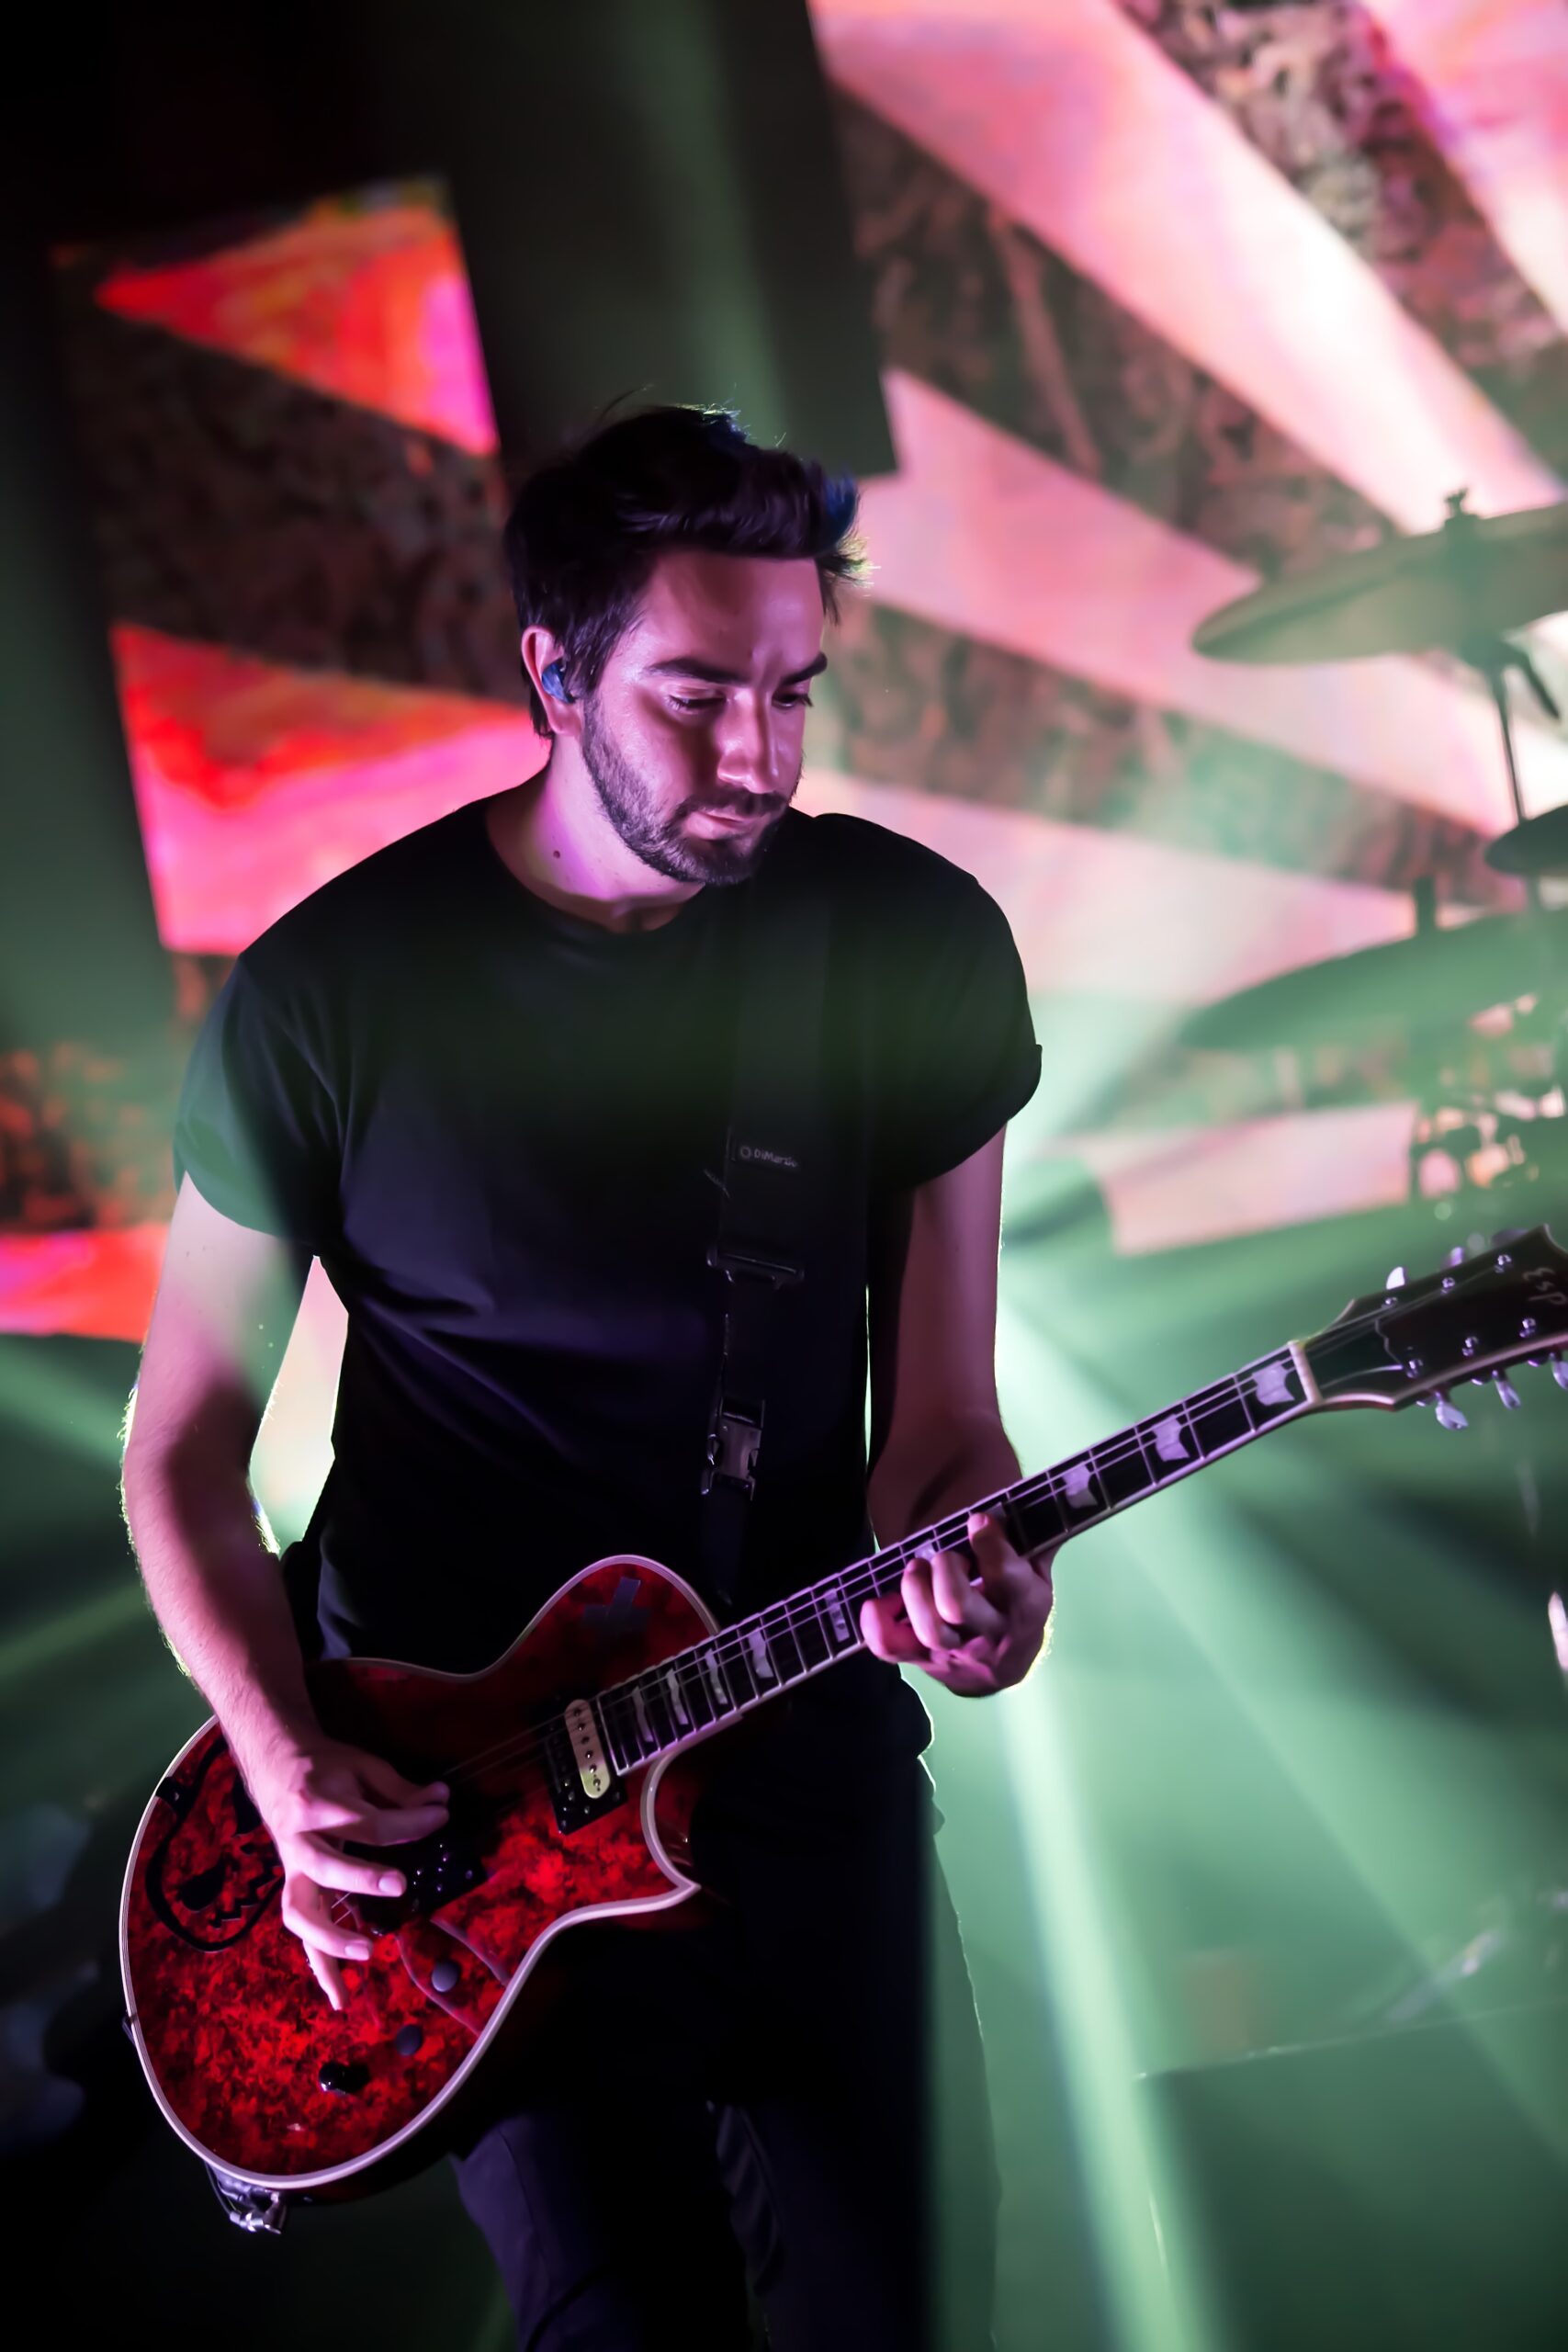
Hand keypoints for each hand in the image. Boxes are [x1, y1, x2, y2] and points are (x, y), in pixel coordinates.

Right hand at [243, 1737, 449, 2011]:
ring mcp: (292, 1871)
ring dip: (330, 1940)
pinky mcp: (294, 1890)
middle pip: (324, 1868)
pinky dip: (321, 1966)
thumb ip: (400, 1789)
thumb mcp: (362, 1765)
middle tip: (400, 1884)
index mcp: (316, 1804)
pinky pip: (303, 1933)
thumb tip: (441, 1803)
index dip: (410, 1823)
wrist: (273, 1766)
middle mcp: (297, 1841)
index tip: (441, 1819)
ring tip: (367, 1954)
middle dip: (360, 1879)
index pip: (368, 1822)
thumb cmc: (324, 1766)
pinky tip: (341, 1997)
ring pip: (301, 1913)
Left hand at [859, 1510, 1054, 1697]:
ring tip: (916, 1568)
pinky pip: (891, 1647)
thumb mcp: (1035, 1574)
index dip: (988, 1543)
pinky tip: (876, 1601)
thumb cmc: (1016, 1606)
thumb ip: (1033, 1538)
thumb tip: (1052, 1493)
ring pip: (928, 1628)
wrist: (1002, 1667)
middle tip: (944, 1555)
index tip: (977, 1520)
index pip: (1007, 1575)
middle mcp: (991, 1635)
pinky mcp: (922, 1660)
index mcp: (1025, 1606)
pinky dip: (876, 1624)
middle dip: (945, 1570)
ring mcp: (955, 1652)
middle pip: (957, 1605)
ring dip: (914, 1591)